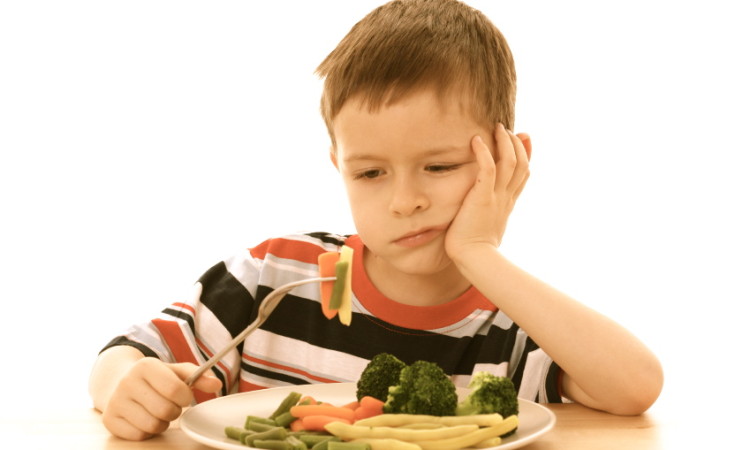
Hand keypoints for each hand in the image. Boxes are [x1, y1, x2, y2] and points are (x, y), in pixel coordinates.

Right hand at [101, 358, 221, 440]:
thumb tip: (216, 385)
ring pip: (152, 425)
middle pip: (165, 410)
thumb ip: (198, 376)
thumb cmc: (155, 378)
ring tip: (158, 411)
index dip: (185, 397)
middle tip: (171, 405)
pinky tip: (145, 418)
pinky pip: (139, 435)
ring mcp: (115, 402)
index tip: (183, 395)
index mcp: (145, 366)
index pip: (175, 389)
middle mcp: (127, 382)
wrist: (119, 382)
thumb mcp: (176, 372)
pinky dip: (148, 431)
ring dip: (162, 423)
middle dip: (174, 411)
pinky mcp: (109, 420)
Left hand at [445, 123, 531, 263]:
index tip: (524, 138)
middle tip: (506, 130)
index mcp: (507, 204)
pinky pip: (488, 169)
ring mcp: (496, 197)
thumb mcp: (485, 229)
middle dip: (516, 144)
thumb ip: (487, 217)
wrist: (475, 260)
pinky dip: (483, 153)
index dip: (526, 155)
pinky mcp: (482, 198)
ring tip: (497, 128)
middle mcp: (506, 198)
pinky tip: (476, 140)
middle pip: (521, 164)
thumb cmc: (474, 249)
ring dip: (504, 142)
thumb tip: (485, 218)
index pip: (523, 174)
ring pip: (510, 162)